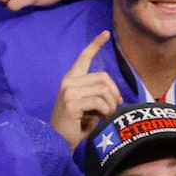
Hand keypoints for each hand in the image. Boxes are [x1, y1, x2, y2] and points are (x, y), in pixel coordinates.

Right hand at [52, 31, 122, 147]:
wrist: (58, 141)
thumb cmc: (75, 125)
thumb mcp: (88, 106)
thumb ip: (99, 94)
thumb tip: (117, 95)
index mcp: (71, 79)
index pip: (84, 57)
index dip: (95, 44)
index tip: (106, 33)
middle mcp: (68, 81)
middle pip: (103, 77)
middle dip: (114, 93)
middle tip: (113, 108)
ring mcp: (69, 91)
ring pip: (104, 89)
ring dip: (111, 105)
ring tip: (106, 115)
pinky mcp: (71, 103)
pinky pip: (100, 102)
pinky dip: (106, 111)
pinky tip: (101, 119)